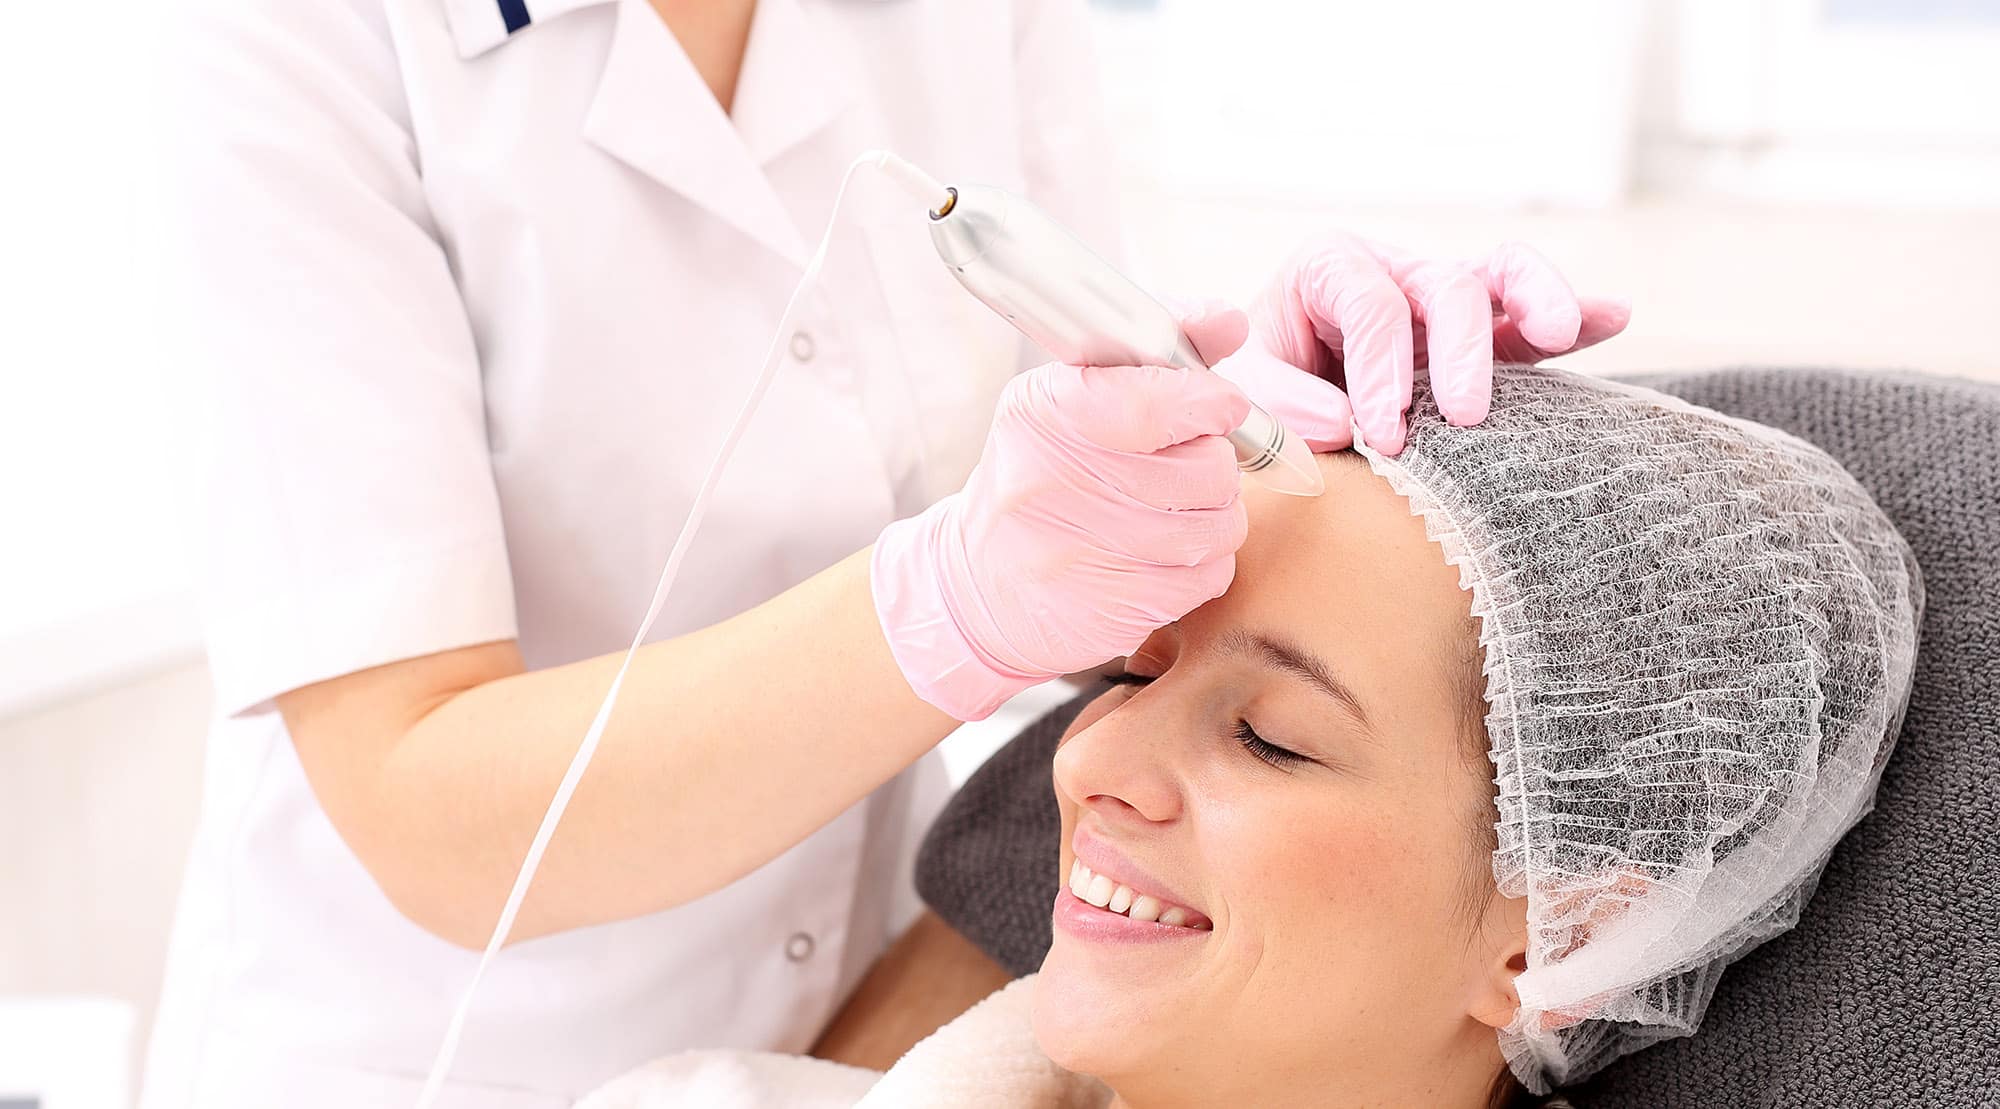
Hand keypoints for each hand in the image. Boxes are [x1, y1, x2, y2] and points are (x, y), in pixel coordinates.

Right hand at [872, 309, 1252, 720]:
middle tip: (1179, 466)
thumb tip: (1227, 320)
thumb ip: (1154, 356)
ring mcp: (1083, 553)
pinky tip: (1163, 553)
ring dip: (1212, 515)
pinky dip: (1202, 563)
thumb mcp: (1070, 400)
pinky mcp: (1113, 609)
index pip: (1155, 403)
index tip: (1220, 404)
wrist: (977, 586)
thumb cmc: (1040, 477)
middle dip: (1210, 463)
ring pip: (1217, 525)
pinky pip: (1210, 575)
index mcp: (1045, 414)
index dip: (1208, 402)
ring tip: (1174, 509)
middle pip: (1205, 467)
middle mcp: (1055, 483)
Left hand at [1246, 234, 1630, 454]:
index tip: (1382, 435)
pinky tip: (1612, 318)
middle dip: (1461, 351)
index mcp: (1329, 268)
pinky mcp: (1483, 334)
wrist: (1272, 396)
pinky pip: (1532, 312)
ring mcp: (1443, 298)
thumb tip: (1345, 423)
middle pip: (1447, 286)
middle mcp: (1394, 270)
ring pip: (1503, 275)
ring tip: (1558, 334)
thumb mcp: (1242, 387)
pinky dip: (1576, 314)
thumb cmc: (1256, 385)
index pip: (1371, 303)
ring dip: (1539, 299)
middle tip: (1464, 417)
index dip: (1381, 369)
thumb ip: (1278, 401)